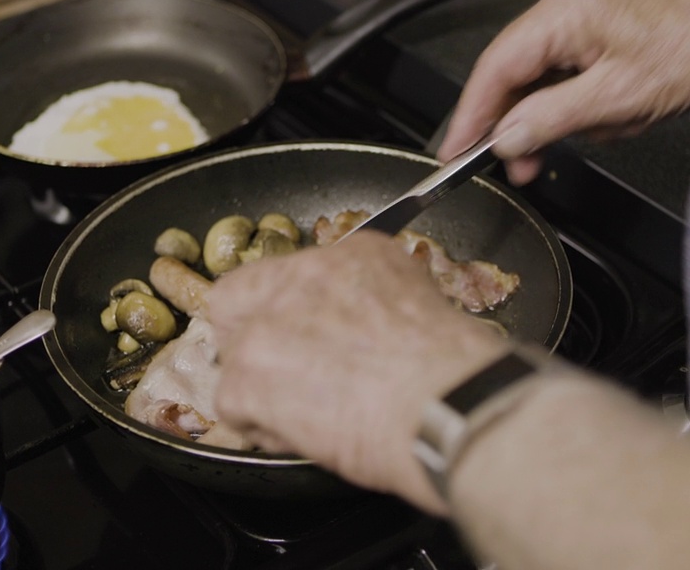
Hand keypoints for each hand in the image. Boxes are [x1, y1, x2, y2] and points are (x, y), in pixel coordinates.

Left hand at [204, 232, 506, 514]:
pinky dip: (265, 429)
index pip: (285, 271)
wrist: (448, 405)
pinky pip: (235, 408)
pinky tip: (310, 435)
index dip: (278, 308)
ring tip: (316, 416)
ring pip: (236, 362)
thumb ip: (373, 303)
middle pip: (238, 305)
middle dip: (256, 343)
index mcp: (351, 255)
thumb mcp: (422, 305)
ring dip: (265, 392)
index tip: (295, 334)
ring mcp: (265, 327)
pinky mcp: (247, 378)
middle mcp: (301, 278)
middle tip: (292, 378)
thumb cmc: (454, 371)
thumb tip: (360, 325)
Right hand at [439, 0, 689, 184]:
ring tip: (587, 140)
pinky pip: (573, 70)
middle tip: (520, 166)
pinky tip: (607, 120)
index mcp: (565, 12)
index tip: (455, 150)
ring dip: (560, 116)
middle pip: (516, 71)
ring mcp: (589, 12)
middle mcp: (570, 4)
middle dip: (521, 122)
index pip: (495, 67)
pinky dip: (582, 102)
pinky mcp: (608, 26)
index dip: (471, 113)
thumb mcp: (617, 98)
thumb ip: (551, 118)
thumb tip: (506, 136)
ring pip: (546, 76)